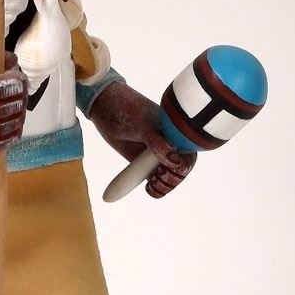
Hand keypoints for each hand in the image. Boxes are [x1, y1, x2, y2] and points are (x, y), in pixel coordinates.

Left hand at [88, 81, 195, 198]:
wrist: (104, 105)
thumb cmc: (127, 108)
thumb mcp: (142, 124)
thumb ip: (157, 143)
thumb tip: (174, 161)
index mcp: (176, 132)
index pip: (189, 155)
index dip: (183, 167)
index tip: (168, 169)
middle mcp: (170, 144)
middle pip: (181, 170)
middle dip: (173, 180)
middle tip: (158, 178)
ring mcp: (157, 154)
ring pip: (169, 178)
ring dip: (165, 187)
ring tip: (152, 186)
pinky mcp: (144, 163)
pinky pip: (154, 180)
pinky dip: (155, 189)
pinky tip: (149, 189)